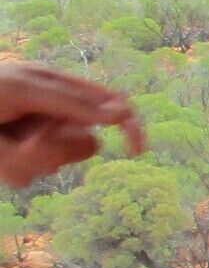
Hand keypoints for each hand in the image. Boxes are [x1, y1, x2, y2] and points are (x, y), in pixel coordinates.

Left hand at [0, 64, 143, 186]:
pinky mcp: (18, 163)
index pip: (111, 107)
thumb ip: (72, 102)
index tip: (137, 151)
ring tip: (3, 141)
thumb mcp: (26, 90)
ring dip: (28, 157)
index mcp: (63, 92)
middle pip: (87, 146)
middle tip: (29, 136)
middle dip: (59, 146)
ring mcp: (36, 142)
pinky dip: (10, 167)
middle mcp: (56, 118)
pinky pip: (26, 178)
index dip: (130, 127)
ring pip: (56, 165)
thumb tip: (122, 112)